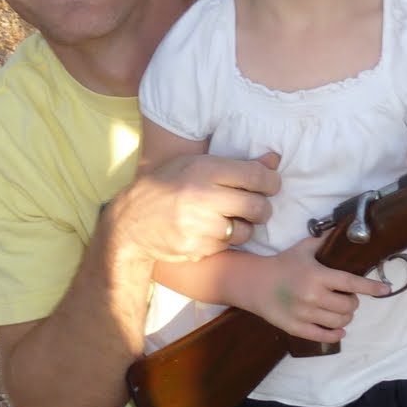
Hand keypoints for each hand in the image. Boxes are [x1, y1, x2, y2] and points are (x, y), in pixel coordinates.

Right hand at [112, 152, 280, 263]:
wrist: (131, 223)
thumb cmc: (166, 187)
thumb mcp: (195, 165)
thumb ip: (237, 164)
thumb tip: (275, 159)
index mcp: (204, 169)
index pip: (256, 175)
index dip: (272, 182)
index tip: (271, 185)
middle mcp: (204, 196)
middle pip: (257, 206)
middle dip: (263, 209)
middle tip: (256, 208)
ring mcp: (200, 225)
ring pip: (246, 231)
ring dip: (245, 227)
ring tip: (228, 220)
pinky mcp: (198, 248)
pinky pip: (227, 246)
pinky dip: (225, 241)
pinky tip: (210, 232)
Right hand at [239, 236, 388, 343]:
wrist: (253, 283)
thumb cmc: (282, 264)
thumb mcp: (304, 248)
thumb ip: (325, 241)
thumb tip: (347, 230)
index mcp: (317, 275)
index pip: (351, 283)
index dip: (371, 287)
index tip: (385, 289)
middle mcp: (313, 296)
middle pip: (349, 306)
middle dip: (353, 302)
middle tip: (348, 297)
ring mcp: (305, 314)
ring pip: (340, 321)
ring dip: (346, 316)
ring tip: (341, 310)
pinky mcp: (296, 328)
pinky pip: (324, 336)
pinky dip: (335, 334)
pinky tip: (338, 329)